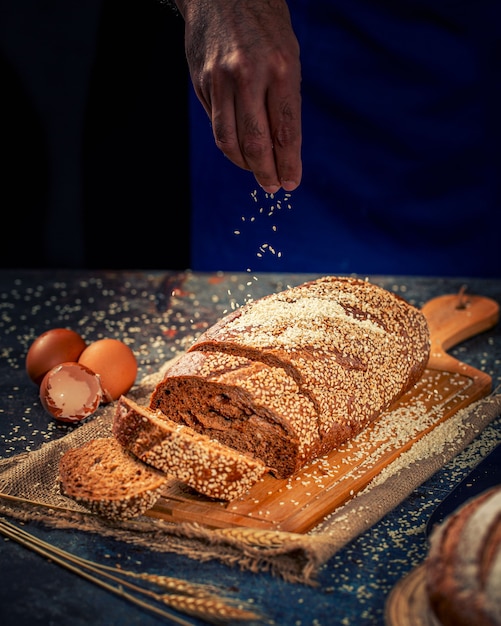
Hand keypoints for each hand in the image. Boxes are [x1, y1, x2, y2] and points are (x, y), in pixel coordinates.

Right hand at [175, 0, 301, 192]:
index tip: (292, 183)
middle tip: (272, 186)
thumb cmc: (265, 26)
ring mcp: (220, 79)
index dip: (289, 163)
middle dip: (266, 172)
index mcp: (280, 68)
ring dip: (243, 164)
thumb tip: (283, 148)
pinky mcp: (201, 82)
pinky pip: (216, 123)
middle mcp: (248, 75)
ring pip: (229, 140)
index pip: (286, 131)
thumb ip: (285, 100)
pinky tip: (239, 148)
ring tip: (256, 171)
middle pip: (256, 142)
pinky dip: (228, 142)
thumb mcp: (288, 55)